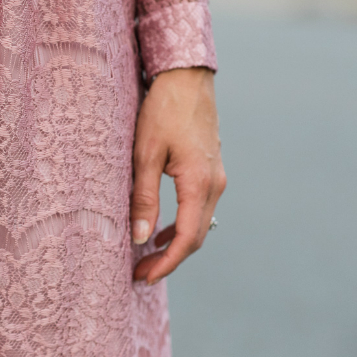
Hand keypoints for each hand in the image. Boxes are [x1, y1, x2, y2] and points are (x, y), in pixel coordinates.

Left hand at [131, 67, 225, 284]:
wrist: (187, 78)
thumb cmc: (162, 111)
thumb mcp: (145, 154)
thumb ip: (144, 197)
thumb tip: (140, 237)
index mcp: (200, 185)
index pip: (187, 239)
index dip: (166, 263)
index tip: (144, 278)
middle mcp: (215, 185)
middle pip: (196, 237)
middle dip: (169, 259)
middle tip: (140, 273)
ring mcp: (217, 177)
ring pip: (199, 223)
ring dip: (176, 243)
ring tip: (147, 256)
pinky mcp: (211, 169)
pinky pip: (199, 208)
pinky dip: (182, 224)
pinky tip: (162, 229)